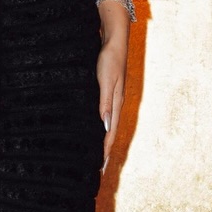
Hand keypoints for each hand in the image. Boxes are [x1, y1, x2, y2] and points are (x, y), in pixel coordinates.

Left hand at [96, 33, 126, 170]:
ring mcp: (112, 99)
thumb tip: (104, 125)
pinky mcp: (107, 94)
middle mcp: (116, 104)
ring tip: (98, 156)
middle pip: (110, 133)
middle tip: (99, 169)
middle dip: (105, 151)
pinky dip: (101, 128)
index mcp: (116, 103)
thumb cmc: (109, 60)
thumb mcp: (106, 80)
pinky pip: (105, 116)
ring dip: (103, 142)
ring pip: (107, 126)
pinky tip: (96, 131)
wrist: (114, 41)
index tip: (100, 166)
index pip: (110, 133)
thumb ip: (105, 102)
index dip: (105, 150)